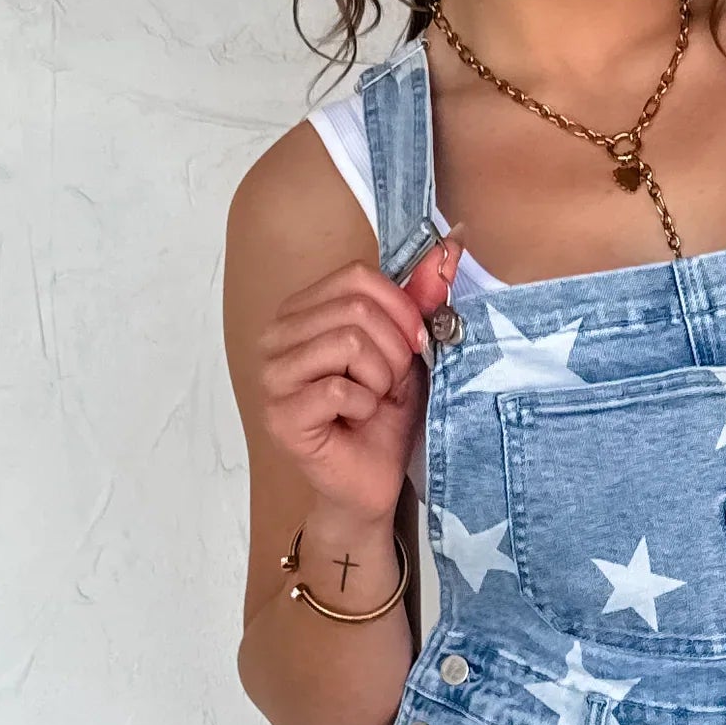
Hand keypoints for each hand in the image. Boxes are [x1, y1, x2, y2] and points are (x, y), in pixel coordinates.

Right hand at [254, 234, 460, 522]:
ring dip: (380, 377)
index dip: (400, 309)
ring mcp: (272, 377)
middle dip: (393, 350)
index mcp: (302, 311)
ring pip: (347, 343)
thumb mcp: (408, 349)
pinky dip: (364, 405)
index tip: (414, 345)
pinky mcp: (280, 416)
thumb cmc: (383, 414)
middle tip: (391, 383)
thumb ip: (420, 300)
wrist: (372, 480)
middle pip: (354, 309)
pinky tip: (357, 419)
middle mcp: (276, 338)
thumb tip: (453, 244)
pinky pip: (337, 388)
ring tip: (374, 399)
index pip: (356, 277)